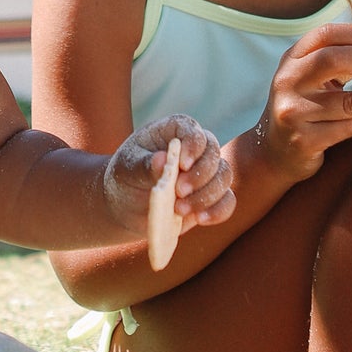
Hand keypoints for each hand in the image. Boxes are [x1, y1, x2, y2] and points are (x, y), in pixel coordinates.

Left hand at [104, 114, 234, 236]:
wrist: (125, 205)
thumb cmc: (125, 177)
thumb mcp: (126, 169)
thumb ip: (144, 165)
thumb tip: (162, 159)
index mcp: (174, 132)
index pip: (193, 132)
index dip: (193, 146)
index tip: (183, 165)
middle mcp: (195, 149)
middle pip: (214, 154)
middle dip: (200, 175)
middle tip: (178, 192)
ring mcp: (205, 174)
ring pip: (224, 177)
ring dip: (207, 195)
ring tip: (180, 210)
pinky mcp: (210, 198)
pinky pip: (227, 201)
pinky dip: (218, 211)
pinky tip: (200, 219)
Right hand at [257, 21, 351, 182]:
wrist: (272, 154)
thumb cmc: (303, 107)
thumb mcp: (308, 78)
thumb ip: (334, 59)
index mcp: (290, 61)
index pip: (324, 34)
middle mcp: (287, 83)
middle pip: (332, 60)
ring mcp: (293, 112)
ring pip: (349, 102)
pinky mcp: (303, 141)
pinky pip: (347, 129)